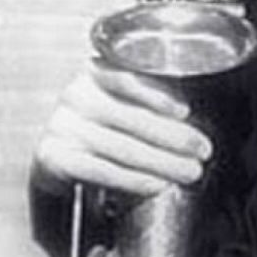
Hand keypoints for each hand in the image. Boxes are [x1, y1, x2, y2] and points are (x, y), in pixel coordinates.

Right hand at [33, 60, 212, 197]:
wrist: (58, 154)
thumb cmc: (102, 126)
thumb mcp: (122, 104)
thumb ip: (150, 104)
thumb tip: (193, 129)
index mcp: (95, 72)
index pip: (126, 78)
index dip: (157, 95)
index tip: (185, 111)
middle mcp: (76, 94)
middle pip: (131, 118)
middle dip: (174, 137)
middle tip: (202, 151)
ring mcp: (62, 126)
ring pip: (122, 147)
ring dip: (163, 163)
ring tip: (189, 171)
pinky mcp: (54, 157)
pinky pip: (102, 170)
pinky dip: (134, 180)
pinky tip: (157, 184)